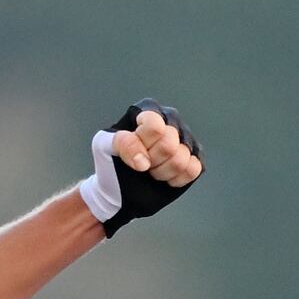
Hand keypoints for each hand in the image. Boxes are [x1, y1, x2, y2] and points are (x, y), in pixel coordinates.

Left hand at [77, 104, 200, 231]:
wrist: (119, 189)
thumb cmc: (111, 162)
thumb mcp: (103, 146)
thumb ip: (122, 143)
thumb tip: (144, 162)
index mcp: (148, 110)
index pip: (154, 126)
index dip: (141, 146)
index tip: (130, 152)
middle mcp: (170, 120)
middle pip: (169, 144)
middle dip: (151, 161)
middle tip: (141, 164)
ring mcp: (185, 138)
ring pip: (182, 158)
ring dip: (162, 172)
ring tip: (151, 170)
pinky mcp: (195, 158)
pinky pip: (194, 169)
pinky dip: (175, 179)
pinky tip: (165, 177)